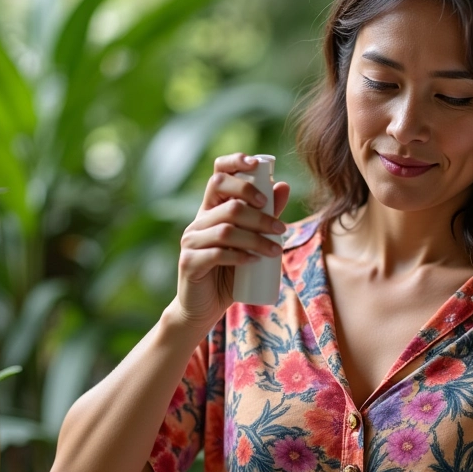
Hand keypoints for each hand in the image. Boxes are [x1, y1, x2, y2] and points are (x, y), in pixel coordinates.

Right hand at [174, 153, 289, 330]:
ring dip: (256, 238)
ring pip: (226, 229)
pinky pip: (217, 254)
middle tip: (280, 228)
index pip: (218, 175)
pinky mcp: (189, 262)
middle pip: (228, 201)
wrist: (204, 307)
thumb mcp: (251, 242)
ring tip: (276, 250)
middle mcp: (198, 221)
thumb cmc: (230, 273)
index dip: (235, 163)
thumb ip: (265, 216)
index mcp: (211, 210)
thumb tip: (283, 185)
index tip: (257, 164)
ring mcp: (191, 241)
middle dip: (258, 212)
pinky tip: (254, 261)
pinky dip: (239, 256)